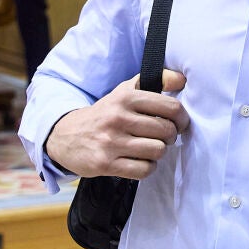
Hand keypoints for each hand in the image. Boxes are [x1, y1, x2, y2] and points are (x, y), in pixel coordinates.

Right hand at [44, 69, 188, 179]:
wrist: (67, 135)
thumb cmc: (106, 112)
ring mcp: (111, 142)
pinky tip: (141, 160)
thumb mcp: (126, 90)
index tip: (180, 123)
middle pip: (167, 131)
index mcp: (126, 97)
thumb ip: (156, 80)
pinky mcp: (105, 164)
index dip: (182, 118)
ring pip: (157, 151)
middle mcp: (118, 118)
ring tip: (151, 147)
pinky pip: (143, 170)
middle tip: (164, 137)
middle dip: (171, 136)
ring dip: (159, 152)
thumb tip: (182, 79)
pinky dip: (147, 167)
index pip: (171, 108)